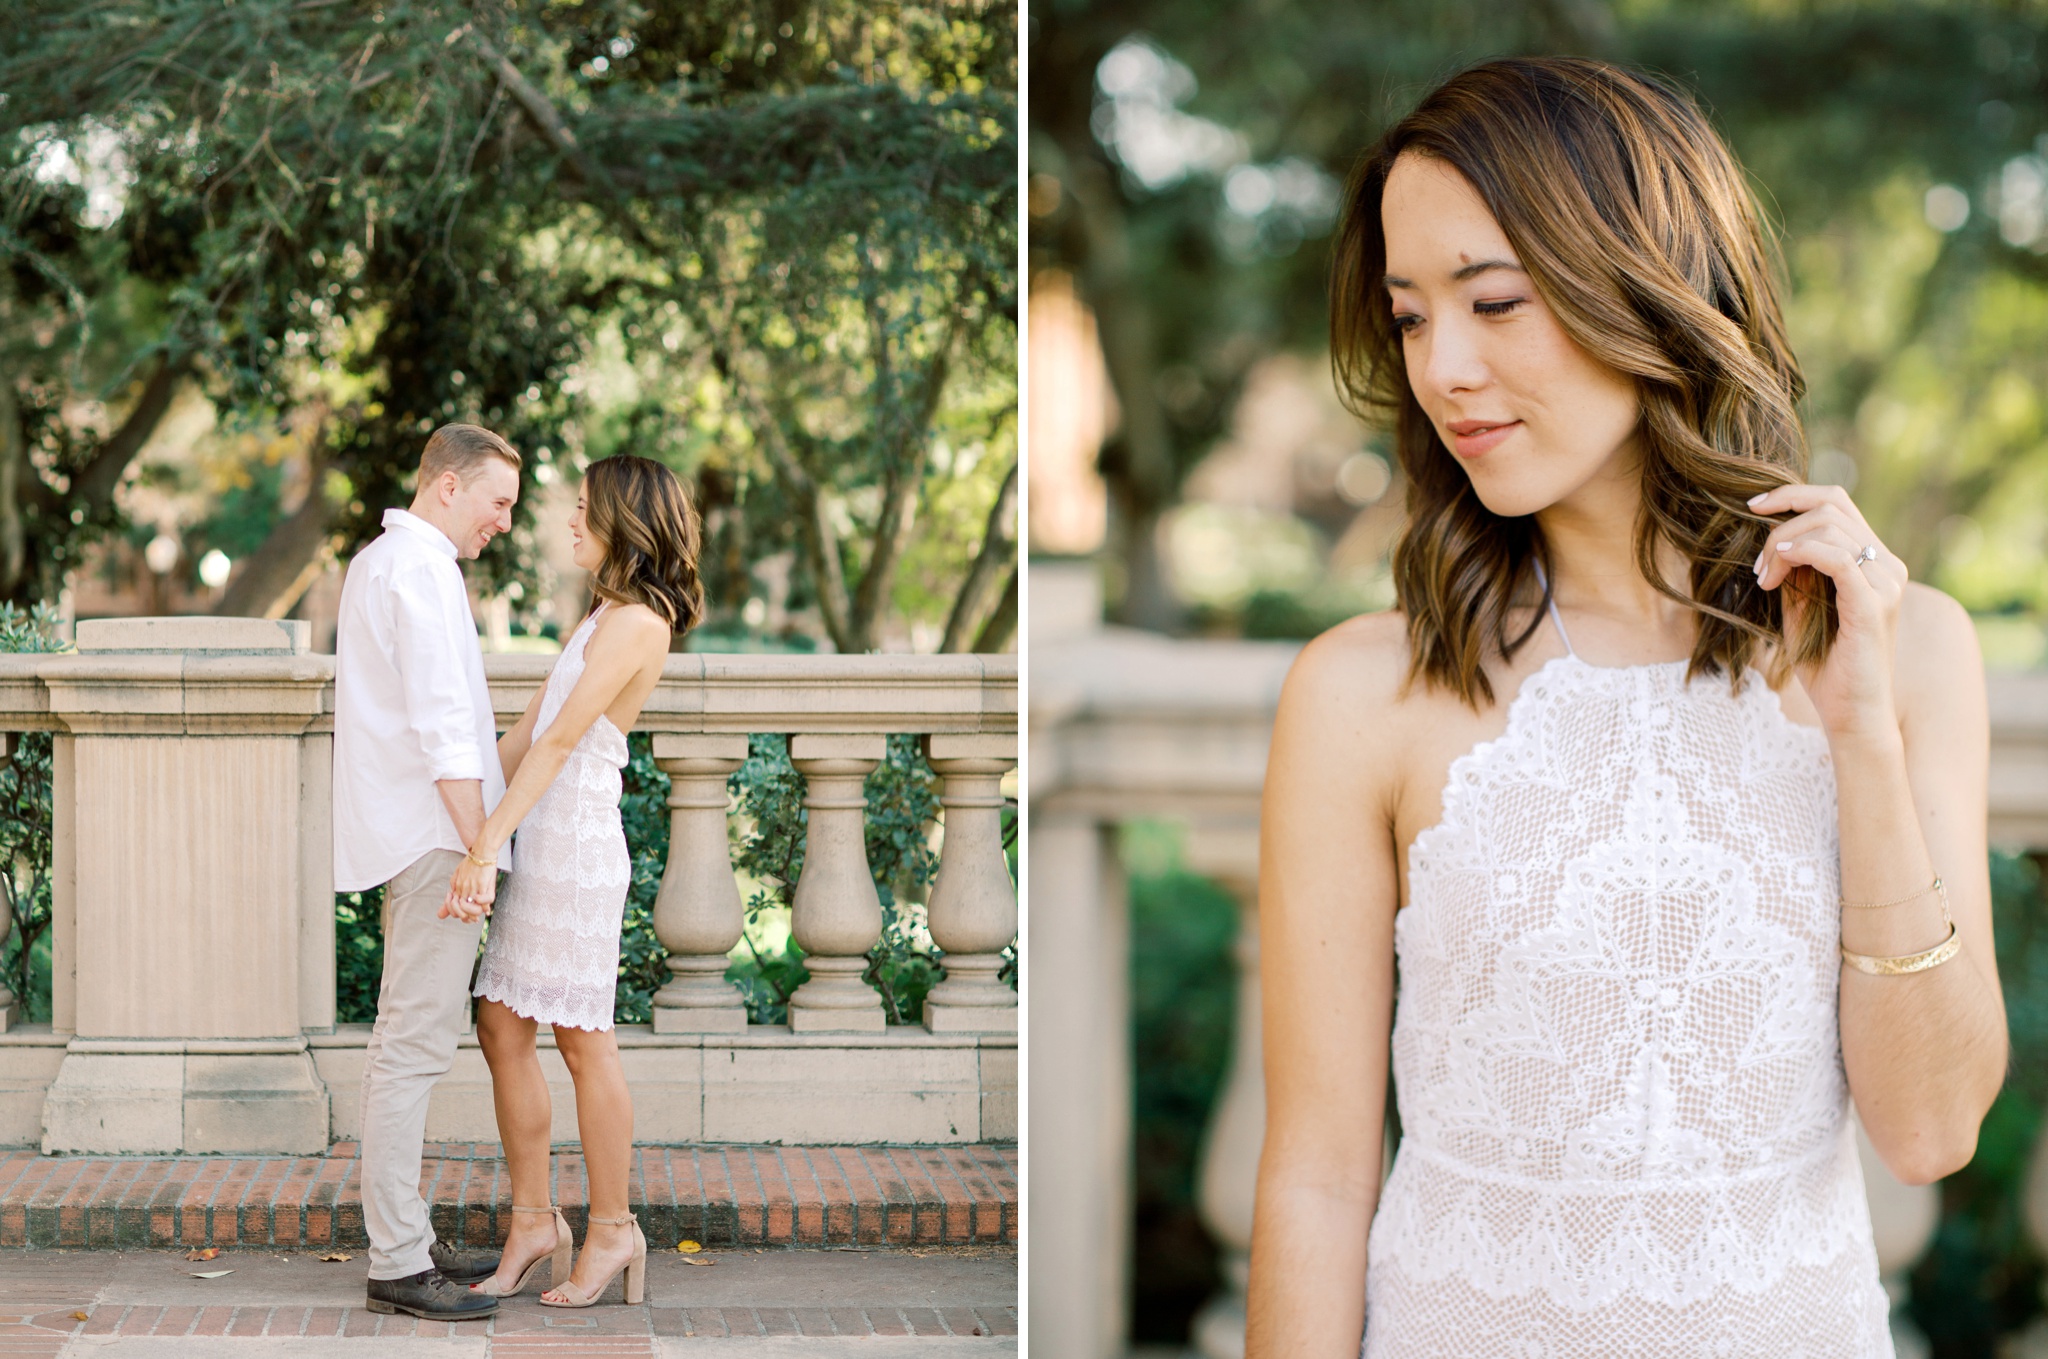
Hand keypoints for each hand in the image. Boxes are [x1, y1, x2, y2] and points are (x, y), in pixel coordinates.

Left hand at [439, 853, 497, 921]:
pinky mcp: (483, 884)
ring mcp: (473, 887)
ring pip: (471, 907)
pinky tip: (486, 908)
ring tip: (478, 911)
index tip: (463, 912)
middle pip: (461, 909)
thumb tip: (449, 896)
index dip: (456, 913)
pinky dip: (485, 906)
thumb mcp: (457, 873)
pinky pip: (484, 900)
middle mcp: (464, 888)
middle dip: (465, 915)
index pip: (453, 906)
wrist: (481, 852)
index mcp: (457, 886)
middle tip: (471, 915)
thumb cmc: (471, 862)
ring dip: (475, 912)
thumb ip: (453, 884)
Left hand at [1749, 483, 1905, 744]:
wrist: (1852, 713)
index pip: (1836, 502)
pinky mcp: (1875, 604)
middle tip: (1757, 566)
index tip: (1752, 507)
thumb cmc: (1825, 665)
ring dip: (1781, 546)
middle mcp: (1886, 565)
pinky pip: (1836, 557)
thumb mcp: (1800, 608)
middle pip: (1831, 506)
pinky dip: (1799, 553)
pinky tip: (1775, 571)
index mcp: (1873, 561)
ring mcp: (1886, 583)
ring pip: (1828, 527)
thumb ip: (1794, 572)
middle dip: (1780, 524)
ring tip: (1763, 579)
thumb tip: (1772, 537)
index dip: (1792, 495)